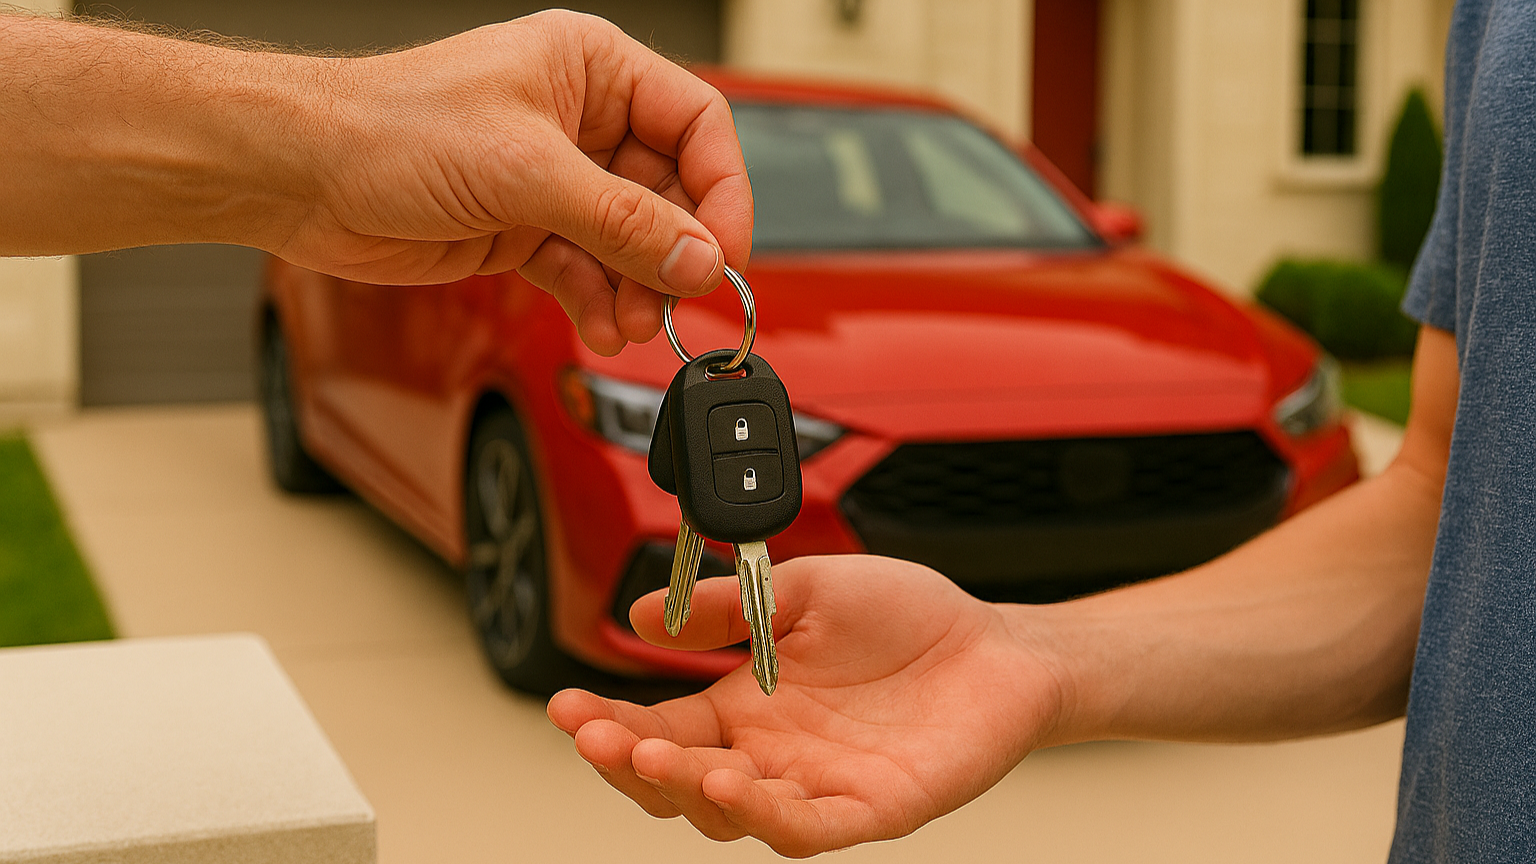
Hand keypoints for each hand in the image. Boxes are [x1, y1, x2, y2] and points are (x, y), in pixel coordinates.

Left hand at [286, 11, 752, 353]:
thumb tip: (698, 258)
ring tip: (630, 323)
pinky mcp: (526, 228)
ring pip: (631, 242)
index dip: (723, 191)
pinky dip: (598, 301)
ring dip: (638, 289)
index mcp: (591, 68)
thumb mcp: (526, 171)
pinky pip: (589, 270)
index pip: (696, 125)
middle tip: (676, 300)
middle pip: (670, 193)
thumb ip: (622, 222)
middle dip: (674, 254)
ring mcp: (554, 178)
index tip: (724, 254)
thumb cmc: (388, 127)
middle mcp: (580, 120)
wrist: (302, 177)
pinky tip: (598, 324)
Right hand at [546, 556, 1065, 856]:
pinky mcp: (871, 809)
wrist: (999, 644)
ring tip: (651, 756)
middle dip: (626, 762)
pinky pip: (808, 828)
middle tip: (592, 734)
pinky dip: (763, 813)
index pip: (659, 729)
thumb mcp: (803, 589)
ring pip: (731, 815)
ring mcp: (818, 787)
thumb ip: (727, 606)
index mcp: (746, 705)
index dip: (607, 724)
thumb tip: (641, 611)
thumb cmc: (906, 618)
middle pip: (677, 782)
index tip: (563, 706)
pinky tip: (729, 785)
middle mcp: (771, 755)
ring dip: (683, 791)